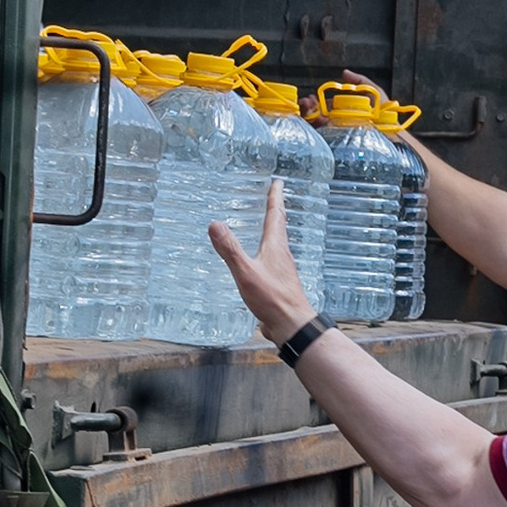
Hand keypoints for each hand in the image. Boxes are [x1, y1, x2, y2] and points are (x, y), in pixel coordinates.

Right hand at [209, 180, 311, 344]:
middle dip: (275, 209)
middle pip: (279, 226)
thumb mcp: (246, 272)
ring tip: (268, 223)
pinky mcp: (279, 282)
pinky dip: (268, 249)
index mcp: (275, 246)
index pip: (275, 215)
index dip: (275, 197)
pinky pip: (273, 259)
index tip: (277, 183)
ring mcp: (282, 268)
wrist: (292, 324)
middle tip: (274, 196)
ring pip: (277, 242)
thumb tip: (214, 224)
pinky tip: (262, 257)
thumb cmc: (273, 299)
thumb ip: (230, 249)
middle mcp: (282, 254)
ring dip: (273, 229)